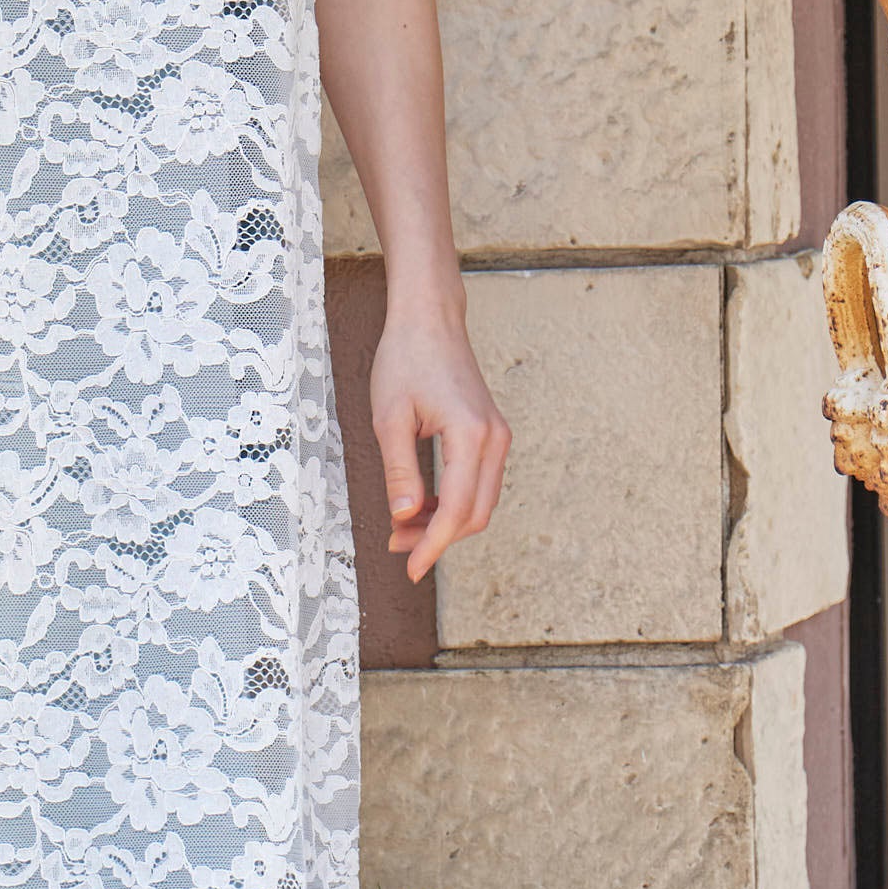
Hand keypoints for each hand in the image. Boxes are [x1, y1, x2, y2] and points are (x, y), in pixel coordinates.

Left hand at [370, 310, 509, 582]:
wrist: (429, 319)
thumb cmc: (405, 359)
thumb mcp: (389, 418)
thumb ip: (399, 472)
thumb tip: (405, 518)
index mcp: (470, 434)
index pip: (457, 509)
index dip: (433, 545)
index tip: (410, 569)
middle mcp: (494, 439)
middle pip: (475, 513)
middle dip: (438, 538)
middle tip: (397, 547)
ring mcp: (497, 436)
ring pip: (480, 502)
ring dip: (446, 522)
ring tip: (403, 527)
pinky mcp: (491, 433)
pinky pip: (479, 483)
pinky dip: (453, 502)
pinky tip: (422, 505)